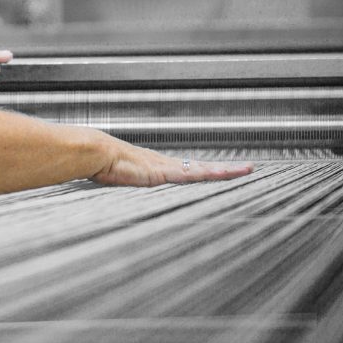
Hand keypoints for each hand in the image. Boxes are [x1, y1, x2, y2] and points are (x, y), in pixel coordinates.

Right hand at [90, 137, 253, 186]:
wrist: (94, 152)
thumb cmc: (101, 164)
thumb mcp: (117, 179)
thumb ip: (124, 185)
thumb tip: (117, 190)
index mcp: (157, 168)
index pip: (190, 170)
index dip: (207, 171)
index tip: (223, 171)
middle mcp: (166, 165)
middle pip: (202, 168)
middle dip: (225, 169)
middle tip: (248, 168)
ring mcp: (166, 167)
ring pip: (203, 170)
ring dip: (225, 171)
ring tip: (246, 170)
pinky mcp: (162, 172)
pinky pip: (192, 174)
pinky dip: (209, 173)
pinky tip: (224, 174)